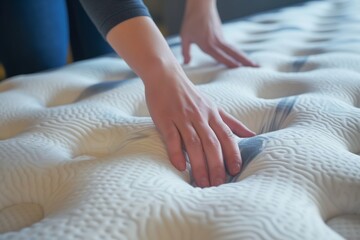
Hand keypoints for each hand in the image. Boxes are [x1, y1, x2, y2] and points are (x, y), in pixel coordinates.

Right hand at [105, 16, 254, 186]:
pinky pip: (172, 138)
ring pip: (194, 143)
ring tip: (202, 182)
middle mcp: (200, 116)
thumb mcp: (214, 106)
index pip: (227, 136)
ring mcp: (182, 117)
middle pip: (212, 143)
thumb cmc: (191, 94)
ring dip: (199, 164)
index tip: (235, 171)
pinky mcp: (166, 119)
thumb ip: (231, 122)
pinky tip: (180, 167)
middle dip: (217, 165)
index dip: (233, 154)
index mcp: (212, 114)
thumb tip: (252, 134)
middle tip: (218, 184)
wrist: (166, 76)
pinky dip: (176, 153)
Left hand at [180, 0, 257, 67]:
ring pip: (234, 50)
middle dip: (244, 61)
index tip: (239, 68)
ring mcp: (221, 38)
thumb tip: (186, 63)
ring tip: (254, 65)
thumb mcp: (184, 37)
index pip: (220, 55)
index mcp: (207, 44)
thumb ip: (185, 51)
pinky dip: (238, 54)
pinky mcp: (222, 35)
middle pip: (233, 53)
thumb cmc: (191, 21)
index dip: (229, 62)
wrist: (200, 6)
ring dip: (245, 57)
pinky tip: (243, 60)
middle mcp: (217, 42)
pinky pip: (231, 47)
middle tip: (256, 67)